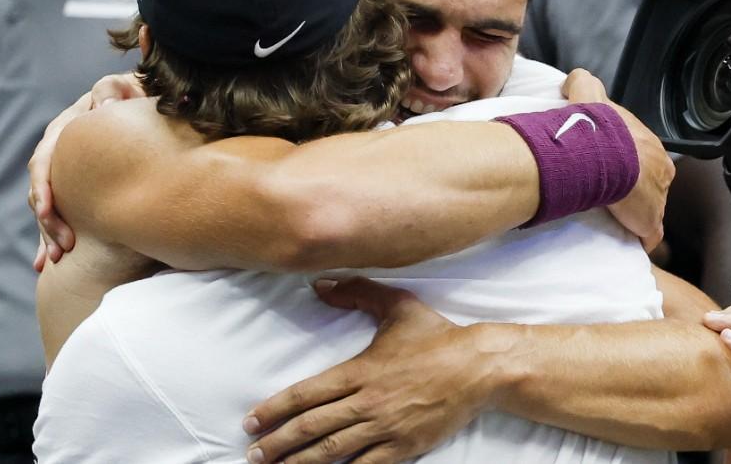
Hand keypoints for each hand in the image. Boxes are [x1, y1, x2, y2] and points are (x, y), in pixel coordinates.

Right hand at [29, 72, 143, 270]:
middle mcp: (57, 153)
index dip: (45, 186)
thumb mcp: (121, 87)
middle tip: (63, 247)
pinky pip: (58, 215)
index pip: (44, 161)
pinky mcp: (74, 189)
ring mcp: (64, 173)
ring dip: (48, 234)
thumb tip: (103, 104)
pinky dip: (50, 237)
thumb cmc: (131, 96)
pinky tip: (46, 262)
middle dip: (47, 221)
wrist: (139, 104)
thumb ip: (110, 91)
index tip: (49, 210)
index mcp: (63, 130)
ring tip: (57, 259)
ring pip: (47, 207)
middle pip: (41, 191)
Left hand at [243, 278, 495, 463]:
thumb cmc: (436, 336)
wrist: (479, 368)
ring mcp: (386, 427)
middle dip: (278, 443)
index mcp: (360, 370)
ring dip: (300, 463)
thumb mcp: (396, 305)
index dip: (275, 409)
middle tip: (254, 454)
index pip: (307, 393)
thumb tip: (319, 284)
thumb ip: (356, 293)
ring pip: (334, 452)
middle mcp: (368, 402)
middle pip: (312, 427)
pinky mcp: (405, 447)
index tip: (251, 421)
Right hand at [562, 68, 673, 250]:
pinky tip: (627, 238)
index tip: (609, 167)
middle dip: (635, 189)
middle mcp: (659, 171)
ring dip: (636, 212)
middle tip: (609, 193)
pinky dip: (641, 237)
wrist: (601, 154)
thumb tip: (573, 79)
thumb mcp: (589, 94)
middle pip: (650, 183)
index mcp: (649, 145)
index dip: (627, 162)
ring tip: (614, 217)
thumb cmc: (596, 129)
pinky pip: (649, 233)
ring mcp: (658, 197)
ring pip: (651, 207)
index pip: (642, 155)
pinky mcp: (650, 220)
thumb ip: (583, 82)